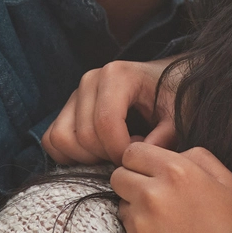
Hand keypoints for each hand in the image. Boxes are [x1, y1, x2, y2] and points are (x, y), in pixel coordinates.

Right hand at [43, 60, 180, 164]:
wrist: (168, 81)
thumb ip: (164, 137)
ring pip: (62, 138)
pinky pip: (52, 139)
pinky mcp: (67, 109)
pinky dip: (70, 155)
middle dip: (107, 156)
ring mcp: (76, 93)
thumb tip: (136, 157)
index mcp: (117, 75)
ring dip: (87, 157)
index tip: (139, 157)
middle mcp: (90, 79)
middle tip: (132, 154)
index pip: (105, 123)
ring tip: (116, 151)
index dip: (119, 151)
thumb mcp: (178, 115)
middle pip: (83, 135)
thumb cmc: (175, 97)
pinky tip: (99, 153)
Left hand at [114, 142, 231, 232]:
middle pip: (118, 177)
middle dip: (132, 182)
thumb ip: (195, 156)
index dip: (140, 160)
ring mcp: (141, 224)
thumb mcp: (225, 179)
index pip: (132, 152)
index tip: (149, 171)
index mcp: (175, 171)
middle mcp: (153, 194)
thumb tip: (173, 152)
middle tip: (153, 196)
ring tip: (165, 224)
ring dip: (136, 210)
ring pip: (122, 206)